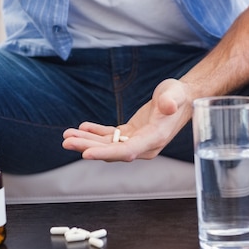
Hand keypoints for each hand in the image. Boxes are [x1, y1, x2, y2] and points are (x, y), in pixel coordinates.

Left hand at [62, 79, 192, 161]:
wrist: (182, 99)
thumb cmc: (179, 96)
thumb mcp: (175, 95)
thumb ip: (171, 101)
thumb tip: (168, 106)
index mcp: (154, 139)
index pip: (127, 151)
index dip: (106, 153)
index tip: (85, 153)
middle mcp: (144, 145)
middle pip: (112, 151)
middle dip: (88, 147)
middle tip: (66, 141)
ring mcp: (137, 141)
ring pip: (108, 145)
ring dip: (87, 141)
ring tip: (67, 135)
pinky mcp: (132, 134)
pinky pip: (110, 136)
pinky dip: (95, 133)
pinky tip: (82, 127)